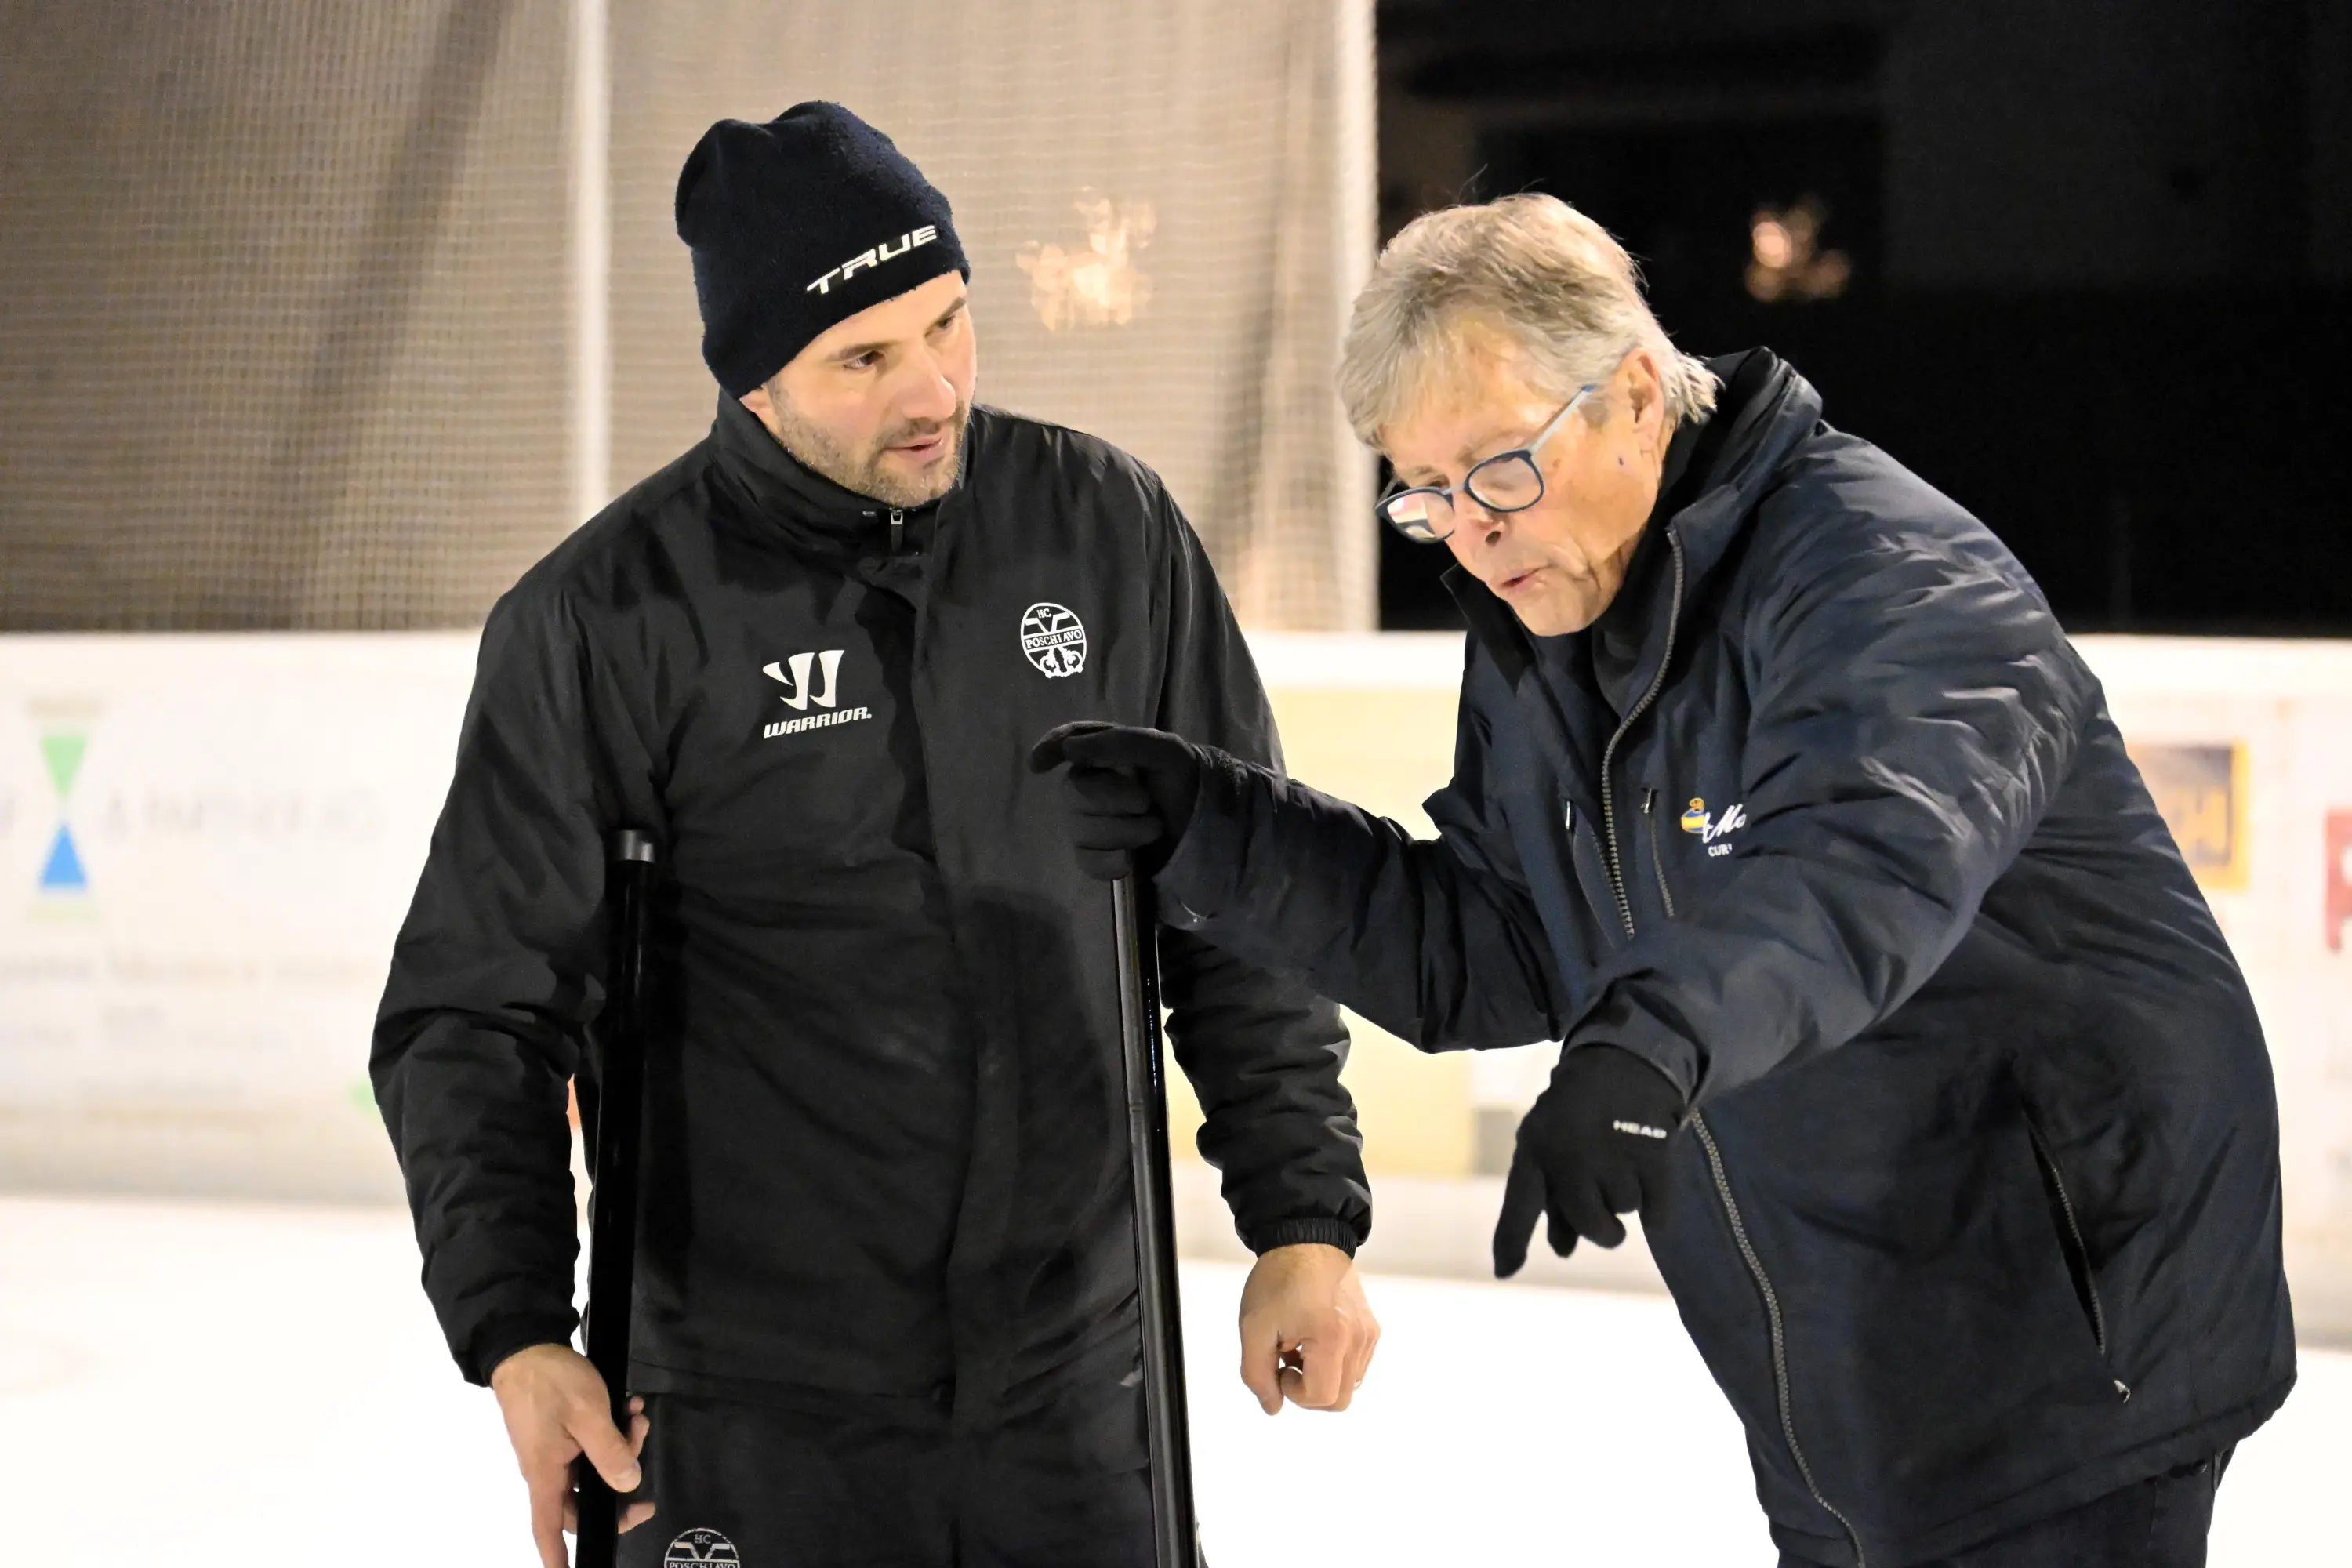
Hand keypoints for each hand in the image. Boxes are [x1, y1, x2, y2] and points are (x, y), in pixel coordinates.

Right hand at [489, 1342, 654, 1567]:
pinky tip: (628, 1408)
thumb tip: (628, 1485)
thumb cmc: (551, 1382)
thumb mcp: (588, 1414)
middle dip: (618, 1488)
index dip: (557, 1556)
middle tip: (643, 1473)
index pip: (549, 1526)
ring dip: (621, 1448)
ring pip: (593, 1468)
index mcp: (546, 1473)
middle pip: (583, 1499)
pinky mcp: (561, 1433)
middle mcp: (547, 1469)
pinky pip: (590, 1445)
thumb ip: (610, 1451)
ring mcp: (554, 1451)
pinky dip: (612, 1432)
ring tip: (636, 1419)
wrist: (526, 1344)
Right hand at [1027, 721, 1202, 880]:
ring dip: (1122, 831)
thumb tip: (1070, 749)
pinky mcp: (1097, 854)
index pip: (1066, 743)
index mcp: (1102, 751)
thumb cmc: (1182, 779)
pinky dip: (1109, 861)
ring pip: (1079, 830)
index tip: (1038, 765)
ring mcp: (1089, 821)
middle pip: (1072, 793)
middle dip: (1111, 799)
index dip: (1049, 750)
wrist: (1205, 822)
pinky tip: (1129, 859)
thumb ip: (1119, 743)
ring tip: (1154, 828)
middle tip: (1145, 802)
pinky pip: (1086, 860)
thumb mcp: (1163, 750)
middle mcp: (1088, 784)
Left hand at [1236, 1242, 1379, 1413]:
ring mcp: (1368, 1333)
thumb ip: (1257, 1374)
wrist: (1305, 1240)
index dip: (1294, 1394)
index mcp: (1332, 1338)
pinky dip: (1335, 1364)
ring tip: (1299, 1347)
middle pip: (1341, 1400)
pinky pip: (1356, 1365)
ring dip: (1322, 1377)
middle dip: (1310, 1392)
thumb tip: (1273, 1407)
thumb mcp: (1253, 1328)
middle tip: (1287, 1362)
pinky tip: (1313, 1339)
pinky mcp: (1371, 1327)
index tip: (1279, 1366)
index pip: (1321, 1397)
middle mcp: (1358, 1339)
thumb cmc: (1278, 1280)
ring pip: (1350, 1384)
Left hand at [1493, 1045, 1685, 1277]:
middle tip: (1608, 1219)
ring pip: (1625, 1211)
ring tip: (1622, 1160)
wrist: (1624, 1062)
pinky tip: (1648, 1174)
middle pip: (1589, 1223)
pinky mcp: (1653, 1155)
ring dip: (1627, 1197)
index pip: (1520, 1203)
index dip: (1511, 1240)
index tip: (1505, 1271)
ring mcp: (1612, 1153)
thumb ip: (1549, 1200)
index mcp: (1536, 1150)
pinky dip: (1657, 1206)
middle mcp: (1570, 1154)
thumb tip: (1563, 1253)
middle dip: (1601, 1229)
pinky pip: (1657, 1212)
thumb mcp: (1548, 1146)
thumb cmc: (1577, 1116)